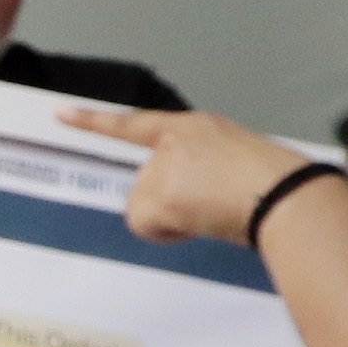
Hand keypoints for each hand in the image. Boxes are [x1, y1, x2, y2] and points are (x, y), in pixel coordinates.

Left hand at [62, 100, 313, 244]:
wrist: (286, 196)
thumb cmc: (275, 186)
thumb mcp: (233, 160)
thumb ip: (199, 168)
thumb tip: (186, 200)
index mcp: (194, 127)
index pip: (135, 123)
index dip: (95, 121)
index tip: (61, 114)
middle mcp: (172, 140)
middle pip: (142, 184)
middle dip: (167, 203)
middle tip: (208, 206)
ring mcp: (163, 164)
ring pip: (143, 206)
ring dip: (170, 219)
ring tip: (211, 212)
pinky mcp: (159, 190)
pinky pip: (144, 223)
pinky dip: (165, 232)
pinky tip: (196, 223)